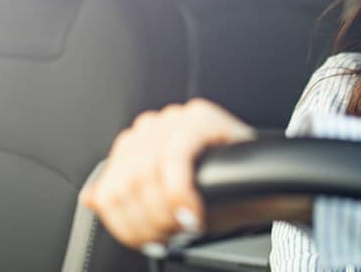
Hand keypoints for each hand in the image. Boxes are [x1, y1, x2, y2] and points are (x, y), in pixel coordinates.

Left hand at [79, 98, 256, 256]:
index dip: (126, 224)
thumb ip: (128, 198)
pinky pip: (175, 160)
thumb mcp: (165, 201)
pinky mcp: (199, 119)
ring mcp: (175, 119)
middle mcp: (151, 128)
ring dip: (164, 213)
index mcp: (136, 145)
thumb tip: (92, 199)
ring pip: (144, 175)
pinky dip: (181, 195)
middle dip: (147, 221)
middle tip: (170, 237)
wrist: (268, 180)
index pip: (110, 188)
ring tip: (184, 226)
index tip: (149, 241)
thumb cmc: (219, 192)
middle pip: (124, 185)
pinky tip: (194, 214)